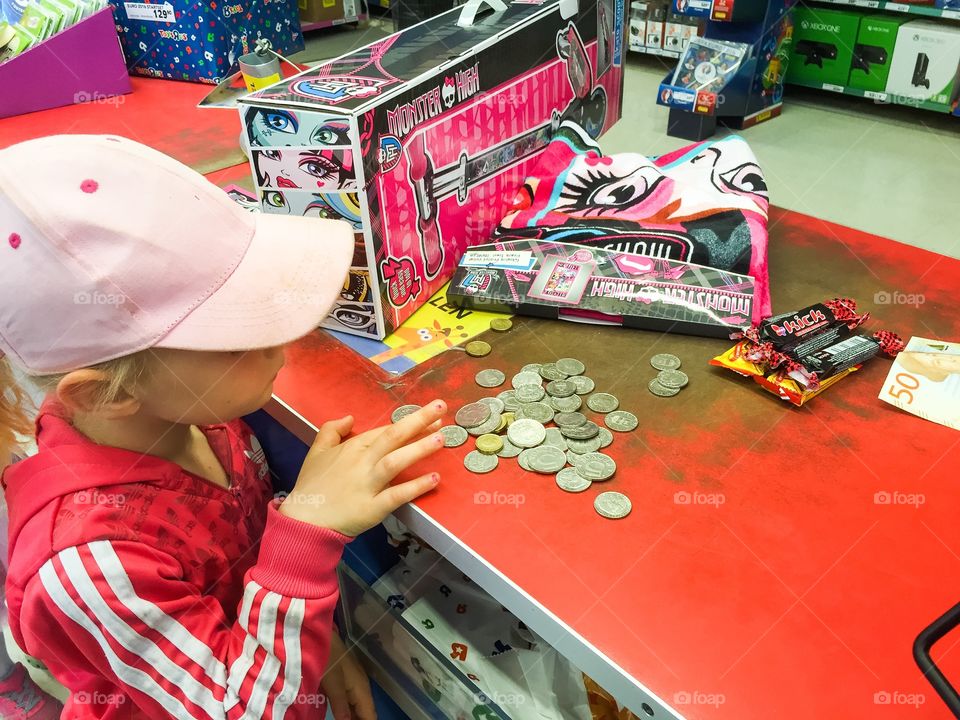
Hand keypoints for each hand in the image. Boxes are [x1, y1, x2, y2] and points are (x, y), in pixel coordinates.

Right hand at [279, 401, 445, 535]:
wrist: (303, 520)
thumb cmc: (312, 485)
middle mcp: (362, 462)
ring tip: (441, 439)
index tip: (432, 414)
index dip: (410, 421)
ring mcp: (368, 484)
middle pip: (393, 437)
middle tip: (441, 409)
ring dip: (419, 449)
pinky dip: (414, 487)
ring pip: (395, 462)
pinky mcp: (372, 508)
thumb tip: (350, 417)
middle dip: (419, 421)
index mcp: (353, 447)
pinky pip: (396, 495)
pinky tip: (433, 479)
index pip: (385, 430)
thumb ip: (331, 430)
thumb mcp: (316, 451)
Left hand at [322, 632, 375, 719]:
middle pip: (365, 711)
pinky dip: (349, 711)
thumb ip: (341, 705)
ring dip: (355, 717)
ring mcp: (352, 682)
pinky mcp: (344, 679)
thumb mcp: (333, 682)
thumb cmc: (328, 657)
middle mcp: (360, 686)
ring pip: (357, 707)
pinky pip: (350, 700)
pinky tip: (344, 717)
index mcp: (361, 688)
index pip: (370, 714)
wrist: (321, 635)